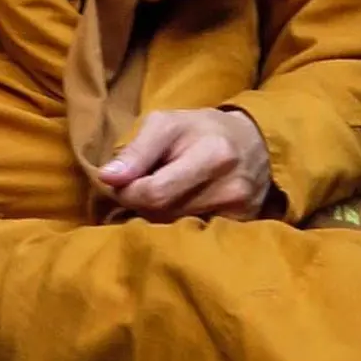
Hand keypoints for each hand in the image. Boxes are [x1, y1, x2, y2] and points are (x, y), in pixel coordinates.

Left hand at [95, 104, 271, 220]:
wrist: (253, 143)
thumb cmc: (200, 130)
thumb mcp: (166, 124)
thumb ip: (135, 151)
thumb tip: (106, 178)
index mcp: (213, 155)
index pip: (153, 193)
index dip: (128, 191)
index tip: (123, 182)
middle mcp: (231, 188)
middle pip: (163, 214)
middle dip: (143, 203)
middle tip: (145, 186)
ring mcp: (240, 212)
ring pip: (175, 229)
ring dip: (160, 215)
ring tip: (167, 193)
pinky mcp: (243, 227)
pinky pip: (195, 237)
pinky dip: (181, 225)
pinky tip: (184, 206)